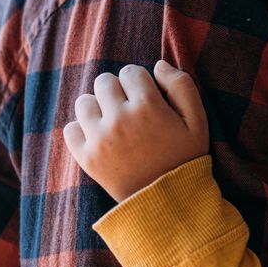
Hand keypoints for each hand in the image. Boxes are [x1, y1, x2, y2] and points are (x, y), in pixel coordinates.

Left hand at [63, 60, 208, 201]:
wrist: (168, 201)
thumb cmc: (185, 157)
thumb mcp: (197, 121)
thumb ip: (182, 86)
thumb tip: (158, 65)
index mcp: (148, 106)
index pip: (130, 72)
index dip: (140, 82)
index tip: (147, 97)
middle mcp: (120, 119)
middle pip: (104, 81)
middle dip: (117, 89)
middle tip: (130, 107)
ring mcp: (99, 139)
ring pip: (84, 101)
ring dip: (98, 106)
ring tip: (113, 120)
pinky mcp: (86, 158)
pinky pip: (70, 129)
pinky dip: (81, 129)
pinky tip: (99, 136)